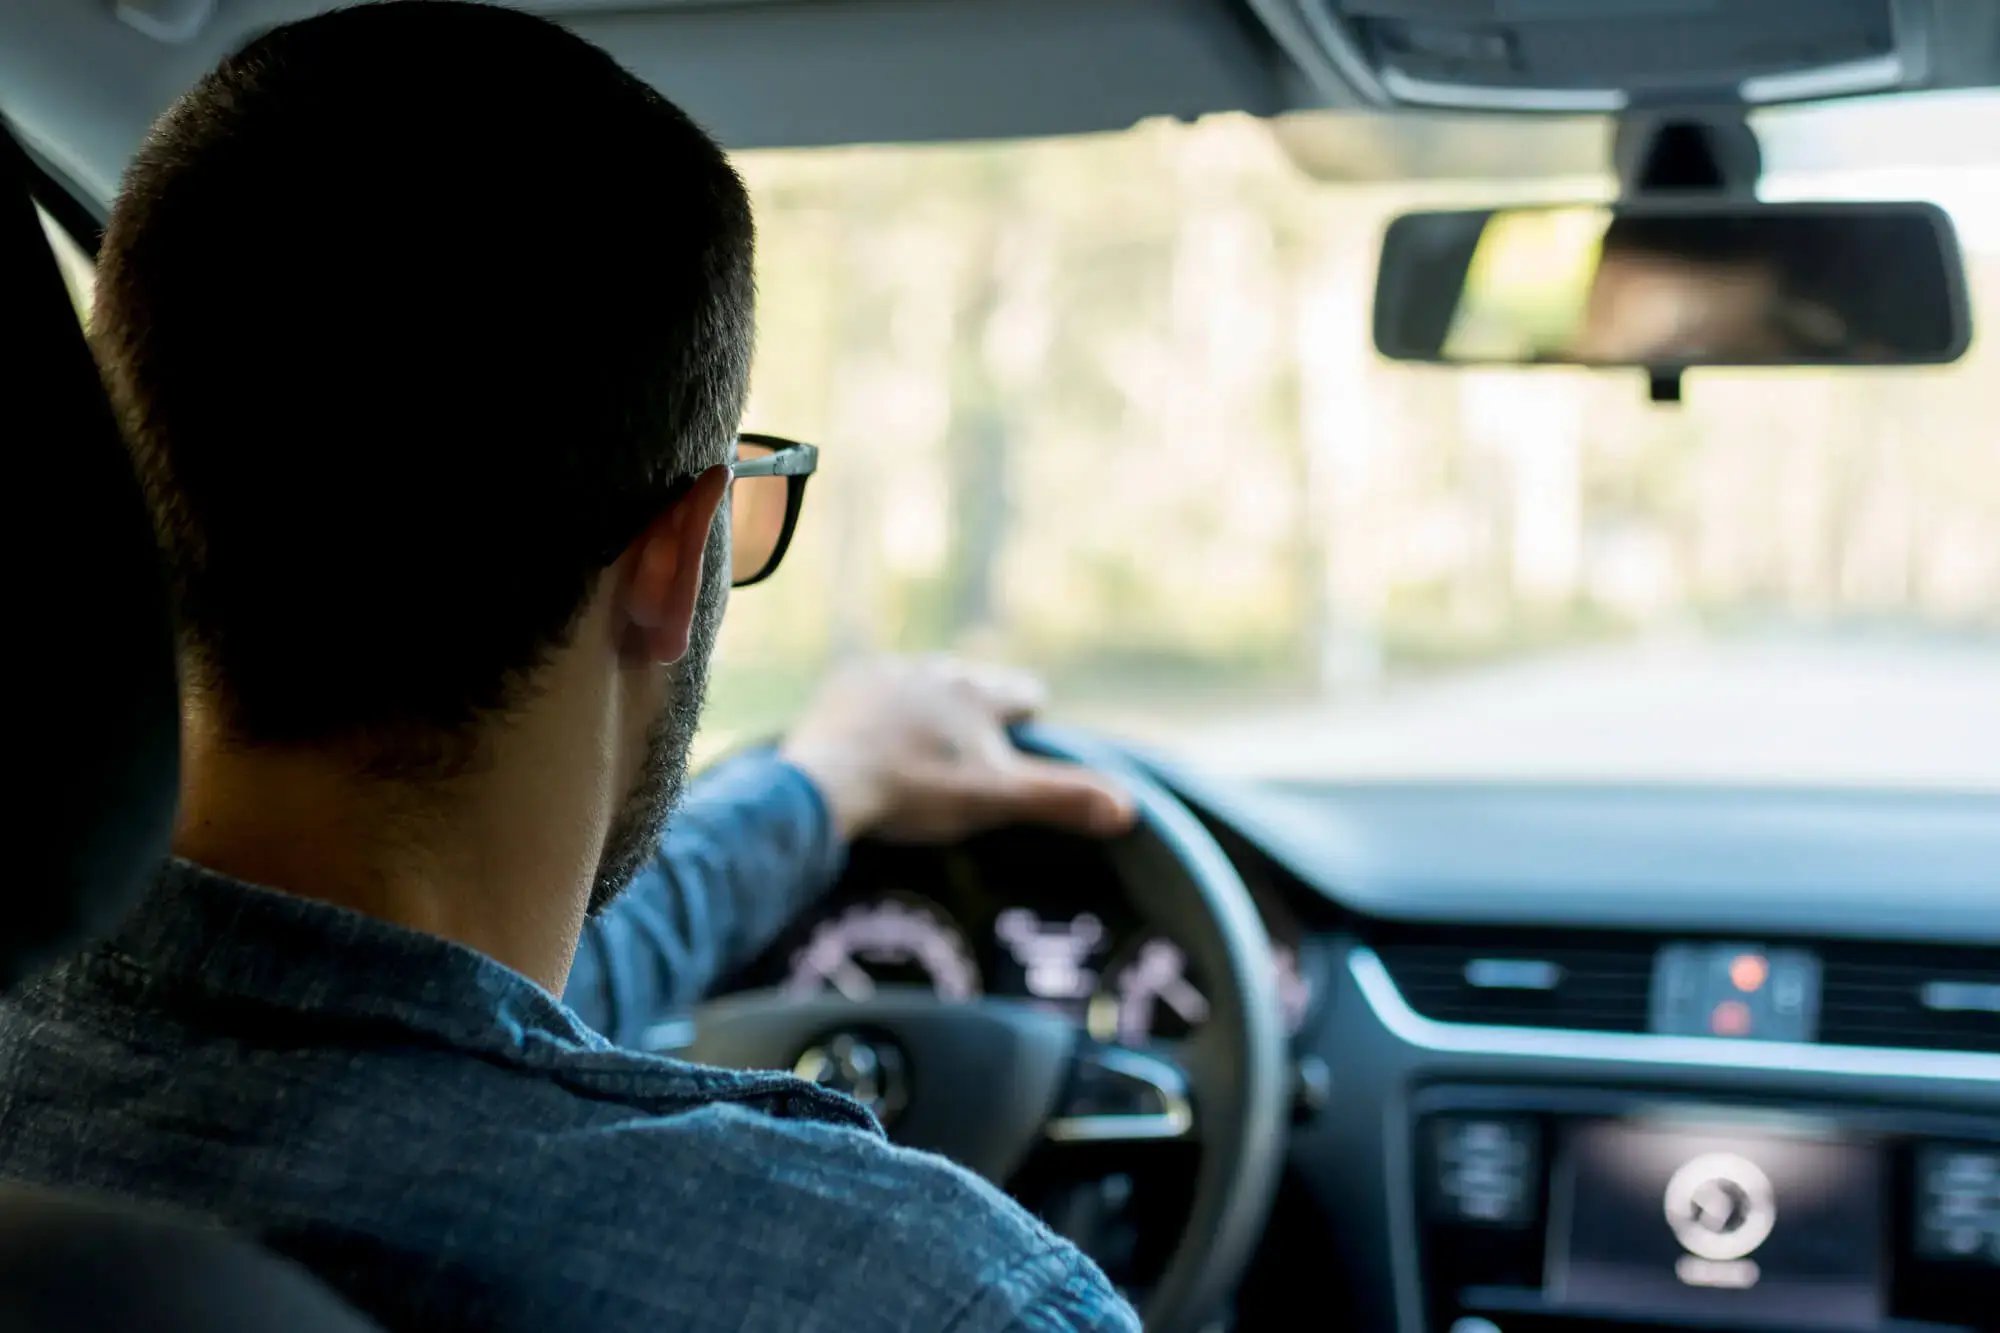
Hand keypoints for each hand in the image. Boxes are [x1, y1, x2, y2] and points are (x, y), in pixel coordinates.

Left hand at [779, 655, 1136, 843]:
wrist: (828, 784)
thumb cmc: (919, 793)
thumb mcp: (998, 799)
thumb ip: (1062, 799)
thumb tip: (1130, 809)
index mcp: (977, 694)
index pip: (1022, 694)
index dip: (1026, 715)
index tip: (1024, 728)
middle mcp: (937, 669)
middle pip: (972, 682)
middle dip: (978, 704)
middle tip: (975, 736)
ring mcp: (886, 673)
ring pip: (923, 680)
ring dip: (929, 701)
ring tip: (926, 733)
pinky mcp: (843, 684)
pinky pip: (873, 687)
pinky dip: (881, 707)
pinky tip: (875, 733)